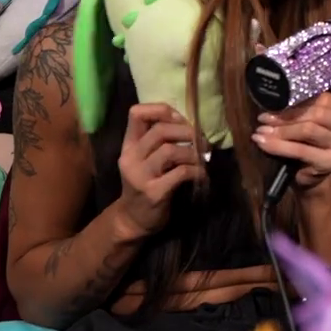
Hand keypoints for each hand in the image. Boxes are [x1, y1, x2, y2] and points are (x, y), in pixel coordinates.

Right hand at [117, 104, 205, 237]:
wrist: (134, 220)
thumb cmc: (145, 184)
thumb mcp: (145, 158)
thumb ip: (158, 140)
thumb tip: (189, 123)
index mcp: (129, 145)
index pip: (136, 113)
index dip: (162, 111)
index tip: (181, 121)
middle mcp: (131, 157)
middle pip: (160, 130)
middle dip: (187, 132)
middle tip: (202, 141)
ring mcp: (141, 175)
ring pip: (170, 150)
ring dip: (193, 152)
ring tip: (202, 158)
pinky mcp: (154, 192)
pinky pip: (181, 173)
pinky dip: (196, 170)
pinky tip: (202, 174)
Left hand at [254, 92, 330, 189]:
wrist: (311, 172)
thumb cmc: (311, 140)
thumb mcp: (312, 119)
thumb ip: (304, 108)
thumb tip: (275, 99)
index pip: (324, 98)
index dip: (298, 99)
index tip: (275, 103)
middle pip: (318, 113)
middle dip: (288, 115)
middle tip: (264, 118)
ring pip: (309, 130)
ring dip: (282, 130)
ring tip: (262, 131)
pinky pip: (301, 150)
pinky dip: (279, 146)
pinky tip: (264, 143)